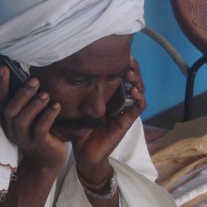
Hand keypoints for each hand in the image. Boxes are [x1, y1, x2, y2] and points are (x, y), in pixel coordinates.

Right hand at [0, 64, 67, 173]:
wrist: (47, 161)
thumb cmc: (40, 133)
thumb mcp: (31, 117)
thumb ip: (28, 102)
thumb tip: (32, 76)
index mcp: (8, 121)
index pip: (0, 101)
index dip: (0, 85)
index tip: (3, 68)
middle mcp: (13, 130)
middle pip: (10, 111)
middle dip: (22, 94)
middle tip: (35, 80)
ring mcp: (25, 139)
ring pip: (22, 120)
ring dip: (34, 105)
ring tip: (45, 94)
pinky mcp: (39, 144)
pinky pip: (40, 129)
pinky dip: (48, 116)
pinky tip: (56, 106)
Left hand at [73, 57, 145, 181]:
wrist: (84, 152)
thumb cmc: (79, 129)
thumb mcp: (76, 107)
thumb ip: (76, 93)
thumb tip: (67, 72)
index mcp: (109, 96)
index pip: (120, 76)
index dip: (121, 65)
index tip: (117, 54)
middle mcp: (119, 101)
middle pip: (133, 81)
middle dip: (133, 69)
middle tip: (128, 60)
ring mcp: (124, 111)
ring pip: (138, 91)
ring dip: (137, 81)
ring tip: (131, 72)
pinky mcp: (127, 121)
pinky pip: (138, 107)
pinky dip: (139, 98)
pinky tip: (133, 91)